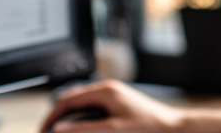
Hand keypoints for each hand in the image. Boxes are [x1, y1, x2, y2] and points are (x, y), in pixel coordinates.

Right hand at [40, 80, 183, 132]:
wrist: (176, 130)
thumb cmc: (151, 128)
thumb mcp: (114, 130)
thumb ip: (85, 130)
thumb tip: (60, 128)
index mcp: (104, 91)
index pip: (67, 100)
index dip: (52, 117)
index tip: (43, 131)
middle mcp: (108, 91)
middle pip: (72, 102)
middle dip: (58, 119)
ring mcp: (113, 99)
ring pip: (82, 108)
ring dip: (70, 121)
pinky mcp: (119, 108)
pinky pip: (93, 112)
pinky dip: (83, 122)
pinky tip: (81, 131)